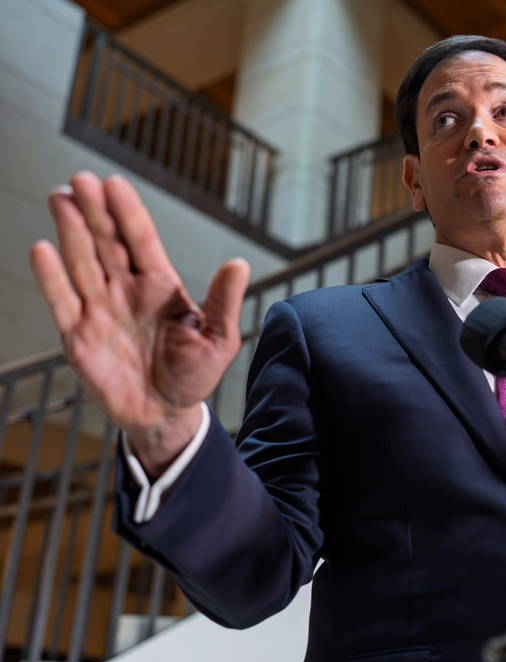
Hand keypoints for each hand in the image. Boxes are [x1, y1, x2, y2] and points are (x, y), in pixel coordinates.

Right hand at [30, 172, 249, 477]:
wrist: (165, 415)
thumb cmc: (194, 375)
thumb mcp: (219, 340)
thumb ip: (224, 302)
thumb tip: (240, 264)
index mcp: (161, 286)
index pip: (142, 241)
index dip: (128, 213)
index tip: (115, 183)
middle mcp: (127, 290)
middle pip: (107, 243)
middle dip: (94, 211)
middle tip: (81, 180)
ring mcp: (100, 310)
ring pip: (82, 263)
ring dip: (71, 232)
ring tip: (59, 198)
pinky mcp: (78, 335)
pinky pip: (62, 301)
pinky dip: (52, 277)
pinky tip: (43, 249)